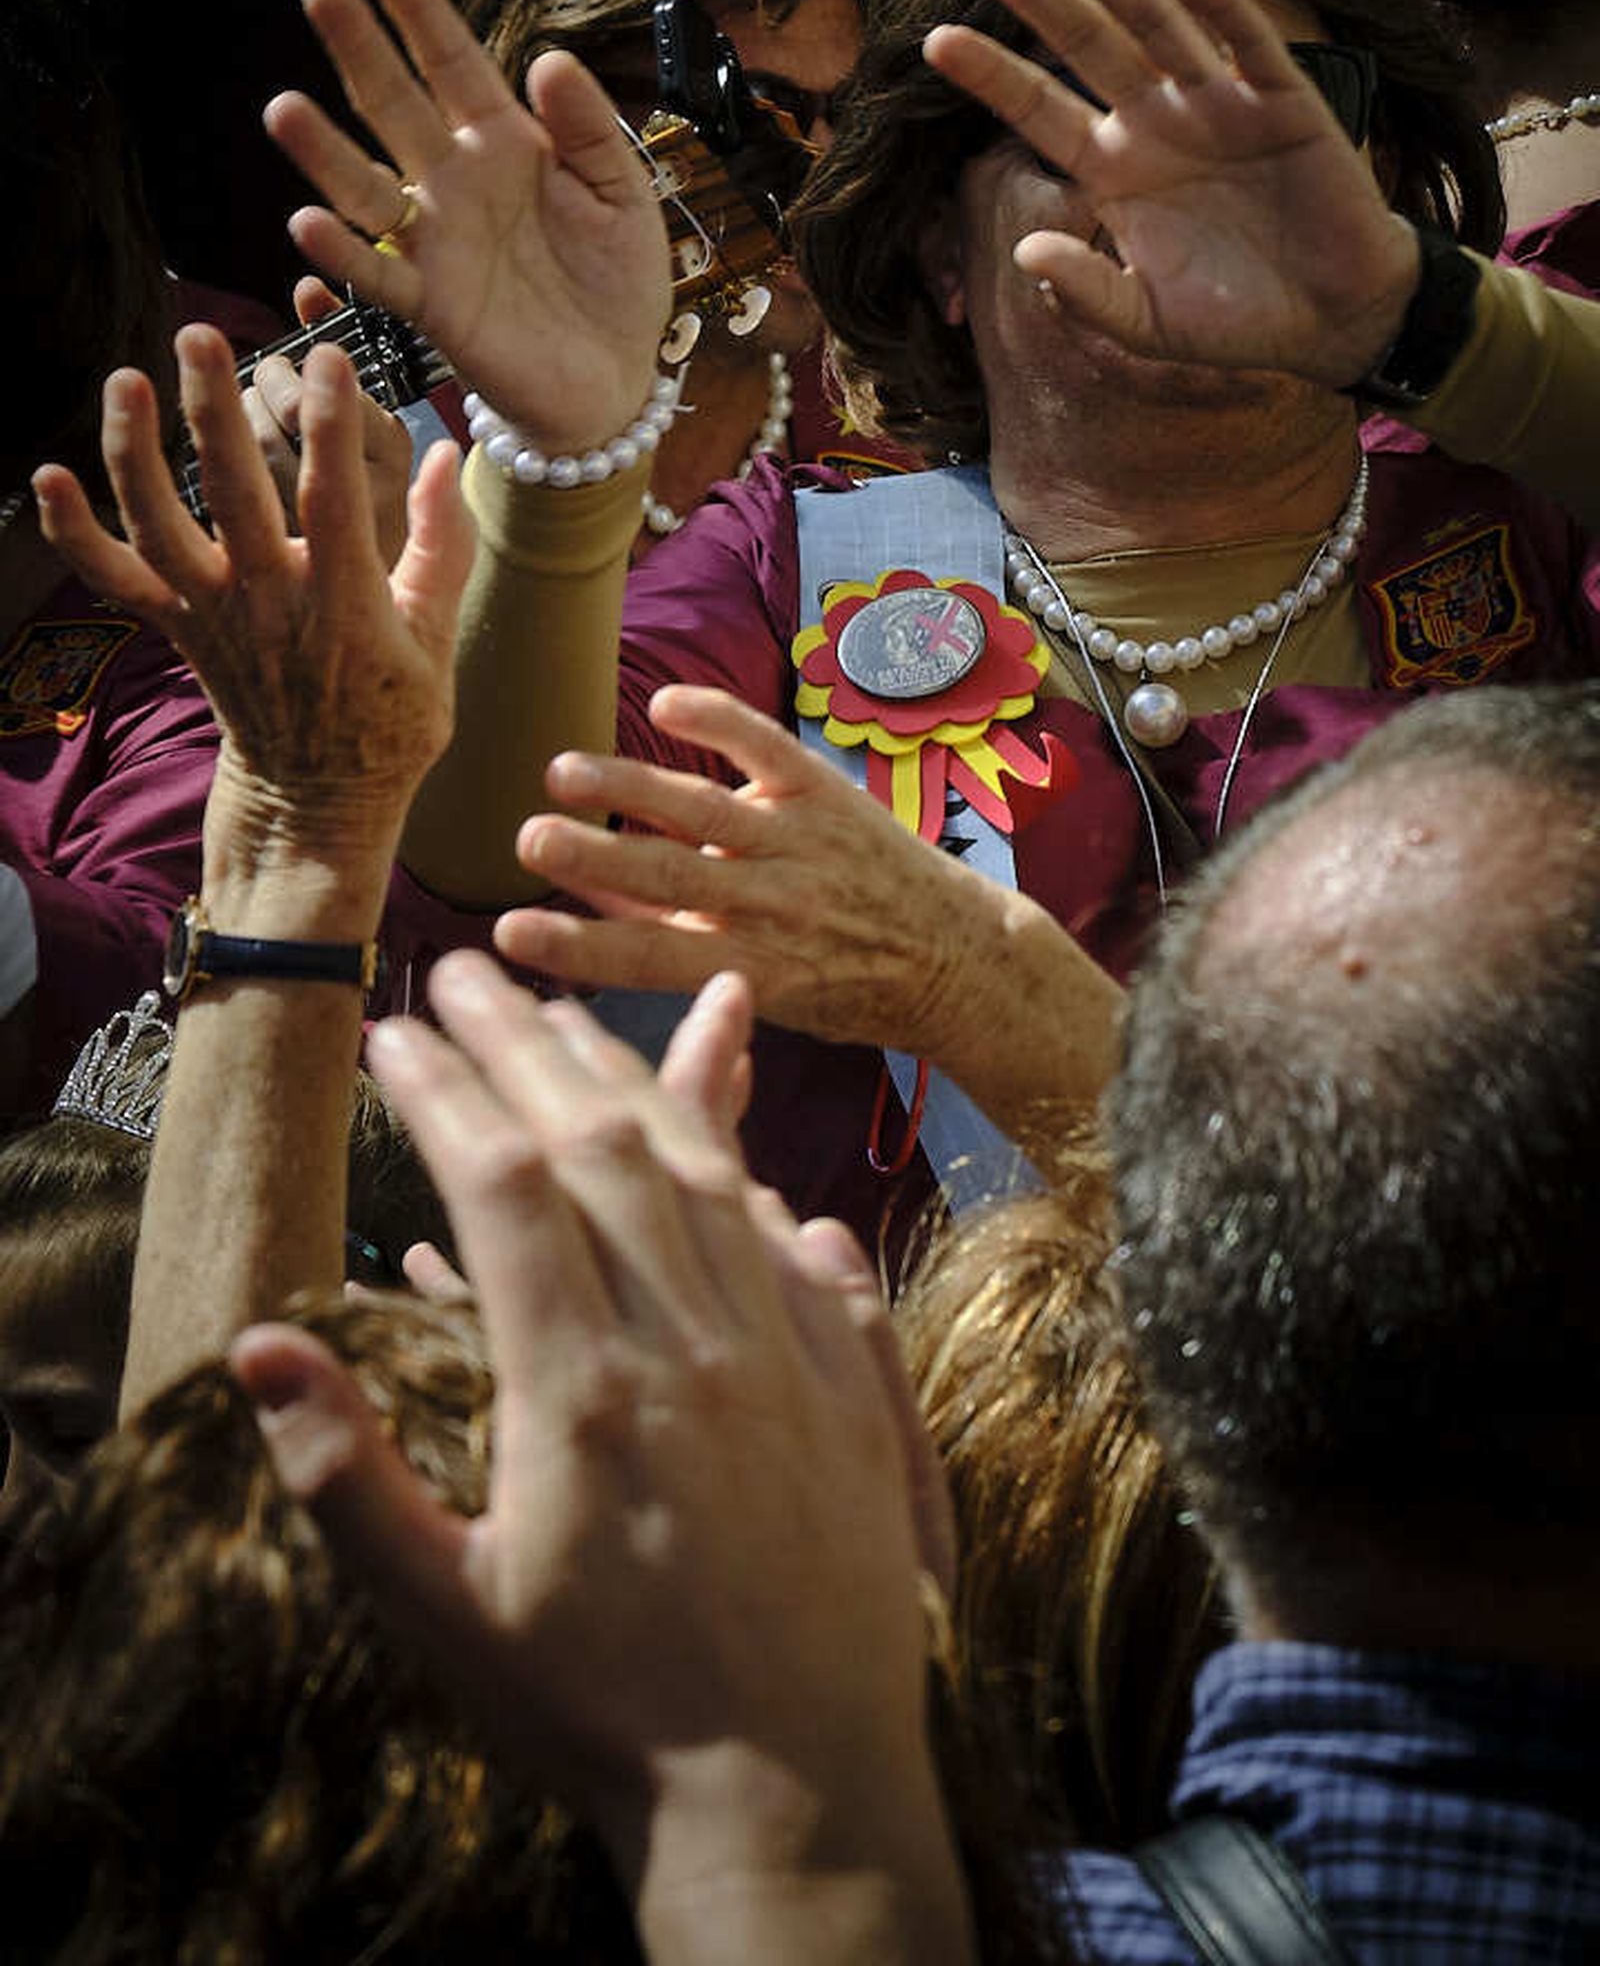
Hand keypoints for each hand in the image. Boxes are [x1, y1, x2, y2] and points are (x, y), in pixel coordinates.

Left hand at [34, 324, 473, 881]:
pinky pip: (115, 579)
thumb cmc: (389, 720)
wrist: (315, 800)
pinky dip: (75, 534)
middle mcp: (269, 604)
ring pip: (159, 527)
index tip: (332, 359)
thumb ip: (441, 546)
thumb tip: (445, 456)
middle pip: (232, 495)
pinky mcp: (178, 626)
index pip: (335, 501)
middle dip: (213, 412)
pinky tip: (48, 477)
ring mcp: (214, 615)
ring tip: (126, 380)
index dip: (332, 427)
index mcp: (344, 606)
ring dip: (133, 453)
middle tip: (203, 338)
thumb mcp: (437, 640)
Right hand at [231, 956, 967, 1955]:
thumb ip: (343, 1478)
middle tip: (467, 970)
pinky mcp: (858, 1392)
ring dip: (638, 1083)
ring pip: (711, 1178)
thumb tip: (262, 1343)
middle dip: (526, 1047)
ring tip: (575, 1023)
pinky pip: (807, 1250)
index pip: (504, 1188)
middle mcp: (694, 1347)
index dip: (445, 1095)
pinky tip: (735, 1153)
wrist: (794, 1798)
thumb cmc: (600, 1715)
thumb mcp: (447, 1616)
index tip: (394, 1030)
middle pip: (606, 1147)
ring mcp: (789, 1361)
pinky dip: (757, 1185)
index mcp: (582, 1391)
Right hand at [264, 0, 669, 450]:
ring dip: (324, 153)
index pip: (455, 64)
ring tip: (283, 109)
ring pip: (367, 188)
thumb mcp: (623, 196)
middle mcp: (458, 183)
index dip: (419, 11)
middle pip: (397, 106)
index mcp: (508, 145)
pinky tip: (309, 222)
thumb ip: (589, 130)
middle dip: (360, 51)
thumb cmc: (617, 284)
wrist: (618, 380)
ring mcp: (438, 243)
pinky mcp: (433, 307)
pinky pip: (379, 277)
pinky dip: (344, 253)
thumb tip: (548, 58)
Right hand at [497, 685, 1121, 1131]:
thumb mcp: (762, 995)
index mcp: (753, 970)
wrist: (959, 958)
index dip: (576, 947)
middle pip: (667, 879)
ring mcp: (801, 843)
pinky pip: (766, 748)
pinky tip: (667, 703)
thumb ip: (677, 949)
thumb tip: (586, 912)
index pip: (646, 962)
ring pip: (703, 810)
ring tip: (561, 771)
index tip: (509, 931)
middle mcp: (774, 905)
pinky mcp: (826, 794)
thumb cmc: (847, 988)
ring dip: (630, 788)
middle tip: (527, 839)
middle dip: (592, 859)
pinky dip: (720, 720)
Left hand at [924, 0, 1420, 389]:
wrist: (1331, 322)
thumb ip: (1087, 294)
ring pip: (1156, 26)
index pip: (1039, 111)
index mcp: (1114, 172)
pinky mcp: (1282, 103)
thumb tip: (1026, 254)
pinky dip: (1219, 7)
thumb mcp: (1146, 324)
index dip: (992, 74)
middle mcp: (1156, 125)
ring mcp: (1218, 106)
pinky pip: (1246, 47)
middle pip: (1086, 46)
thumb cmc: (1232, 324)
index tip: (934, 40)